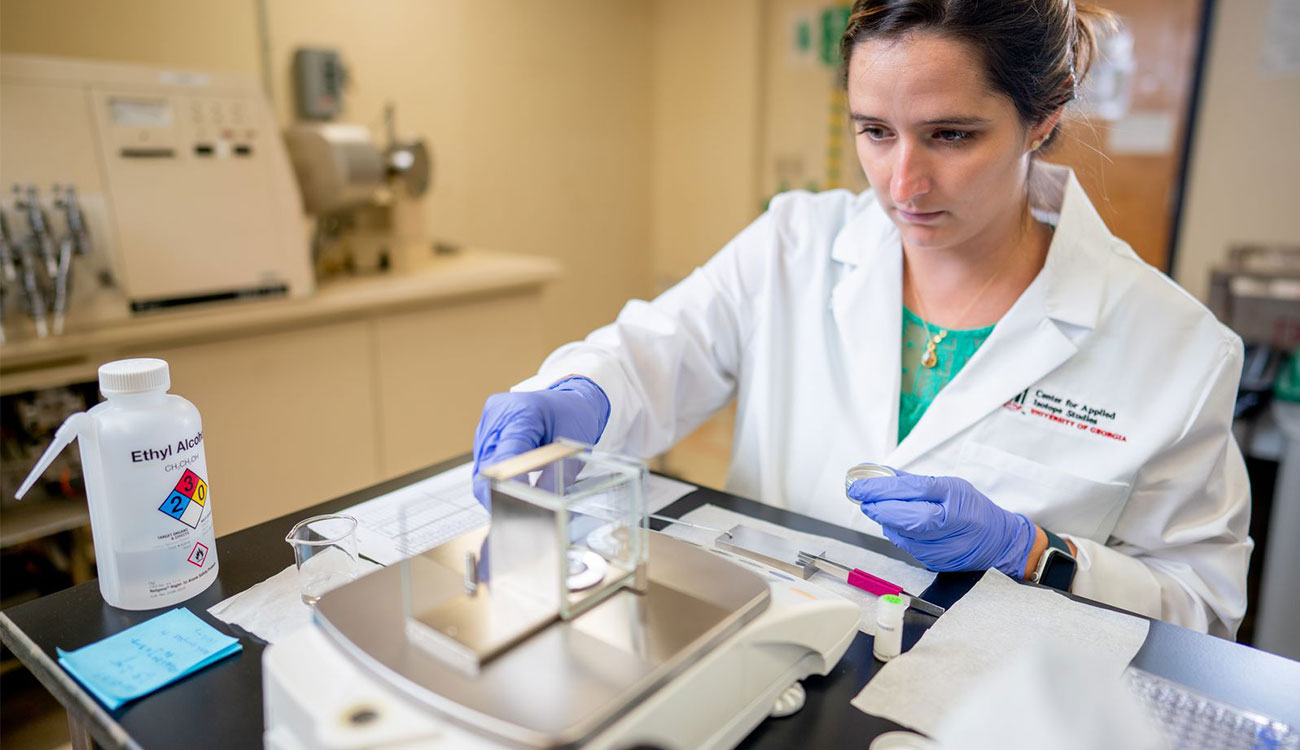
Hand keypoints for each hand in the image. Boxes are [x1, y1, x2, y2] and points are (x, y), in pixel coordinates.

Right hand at [471, 376, 609, 506]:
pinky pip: (484, 465)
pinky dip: (497, 479)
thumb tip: (540, 506)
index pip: (505, 456)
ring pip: (481, 470)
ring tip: (520, 496)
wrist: (570, 400)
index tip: (517, 508)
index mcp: (521, 411)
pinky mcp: (484, 434)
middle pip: (487, 466)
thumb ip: (555, 478)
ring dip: (497, 487)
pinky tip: (515, 482)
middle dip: (500, 493)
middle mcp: (497, 415)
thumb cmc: (573, 417)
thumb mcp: (573, 449)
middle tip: (519, 513)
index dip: (508, 485)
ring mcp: (487, 423)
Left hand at [849, 469, 1034, 576]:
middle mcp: (954, 522)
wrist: (998, 541)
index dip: (885, 488)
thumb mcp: (948, 485)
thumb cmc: (971, 507)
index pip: (917, 490)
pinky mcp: (938, 561)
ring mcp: (947, 546)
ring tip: (875, 508)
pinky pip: (909, 547)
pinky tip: (892, 524)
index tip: (861, 486)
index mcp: (956, 496)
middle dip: (881, 508)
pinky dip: (896, 534)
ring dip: (885, 521)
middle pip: (911, 518)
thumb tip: (876, 473)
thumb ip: (911, 481)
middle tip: (863, 499)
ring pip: (906, 536)